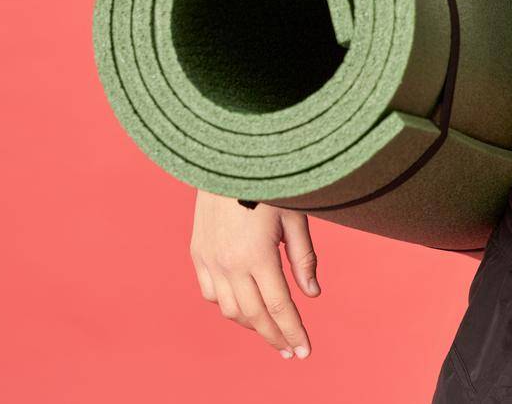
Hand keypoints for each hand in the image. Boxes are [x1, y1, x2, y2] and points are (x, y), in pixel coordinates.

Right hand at [190, 189, 320, 359]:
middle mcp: (230, 263)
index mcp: (257, 255)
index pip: (279, 306)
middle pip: (254, 315)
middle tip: (291, 350)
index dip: (293, 331)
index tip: (304, 351)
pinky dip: (229, 306)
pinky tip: (245, 308)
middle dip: (275, 336)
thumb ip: (303, 258)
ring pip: (230, 310)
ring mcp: (210, 260)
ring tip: (272, 331)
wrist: (227, 159)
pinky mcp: (198, 253)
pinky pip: (212, 293)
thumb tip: (313, 294)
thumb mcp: (295, 217)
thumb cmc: (271, 183)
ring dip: (251, 325)